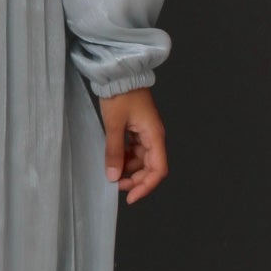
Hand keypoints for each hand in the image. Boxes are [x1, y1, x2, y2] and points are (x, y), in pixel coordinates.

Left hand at [99, 87, 167, 204]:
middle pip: (151, 167)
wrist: (119, 73)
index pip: (158, 169)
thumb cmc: (120, 95)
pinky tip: (113, 159)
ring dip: (129, 169)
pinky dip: (125, 158)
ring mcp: (146, 132)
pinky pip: (135, 150)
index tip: (131, 198)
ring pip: (141, 160)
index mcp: (155, 135)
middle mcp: (154, 136)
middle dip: (136, 180)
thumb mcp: (114, 124)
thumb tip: (113, 176)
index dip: (146, 186)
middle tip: (116, 186)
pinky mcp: (137, 128)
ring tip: (112, 172)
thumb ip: (114, 151)